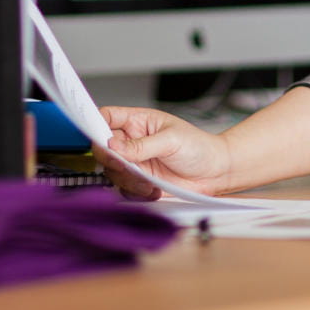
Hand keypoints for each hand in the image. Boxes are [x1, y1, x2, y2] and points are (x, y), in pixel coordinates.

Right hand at [97, 106, 231, 199]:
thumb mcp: (171, 140)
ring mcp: (134, 162)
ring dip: (128, 179)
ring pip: (112, 171)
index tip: (95, 136)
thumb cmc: (199, 147)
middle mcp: (132, 141)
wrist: (214, 172)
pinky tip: (154, 189)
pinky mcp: (138, 182)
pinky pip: (123, 189)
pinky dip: (135, 192)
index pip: (107, 117)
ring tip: (150, 180)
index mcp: (139, 121)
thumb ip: (141, 145)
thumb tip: (112, 145)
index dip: (95, 123)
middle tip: (128, 165)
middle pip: (103, 148)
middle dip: (113, 159)